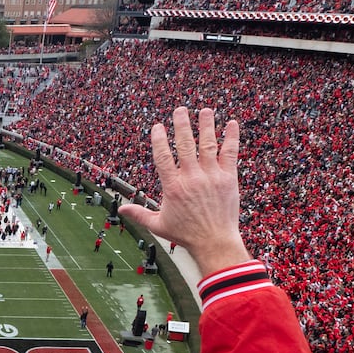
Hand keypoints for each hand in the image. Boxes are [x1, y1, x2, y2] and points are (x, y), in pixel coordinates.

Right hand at [120, 107, 250, 278]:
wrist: (214, 242)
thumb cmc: (186, 235)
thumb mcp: (159, 225)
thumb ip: (139, 214)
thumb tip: (121, 210)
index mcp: (173, 187)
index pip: (163, 158)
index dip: (159, 140)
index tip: (158, 127)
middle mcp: (192, 178)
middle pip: (185, 145)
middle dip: (182, 125)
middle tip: (180, 110)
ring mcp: (212, 177)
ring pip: (208, 144)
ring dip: (206, 125)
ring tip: (205, 110)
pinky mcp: (228, 179)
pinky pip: (230, 153)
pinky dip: (231, 137)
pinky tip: (232, 123)